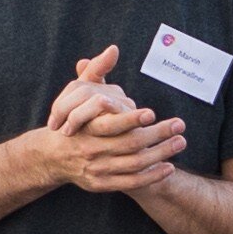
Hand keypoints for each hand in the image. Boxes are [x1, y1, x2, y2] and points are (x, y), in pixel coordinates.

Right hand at [32, 46, 184, 195]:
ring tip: (180, 142)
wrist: (52, 156)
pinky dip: (152, 176)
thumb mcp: (77, 92)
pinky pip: (132, 183)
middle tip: (180, 125)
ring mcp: (97, 169)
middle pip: (130, 144)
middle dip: (158, 135)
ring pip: (135, 164)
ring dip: (161, 154)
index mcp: (86, 127)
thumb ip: (96, 71)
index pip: (113, 124)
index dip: (132, 119)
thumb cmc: (72, 119)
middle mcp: (92, 150)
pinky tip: (169, 167)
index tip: (152, 113)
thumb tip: (113, 48)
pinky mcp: (102, 184)